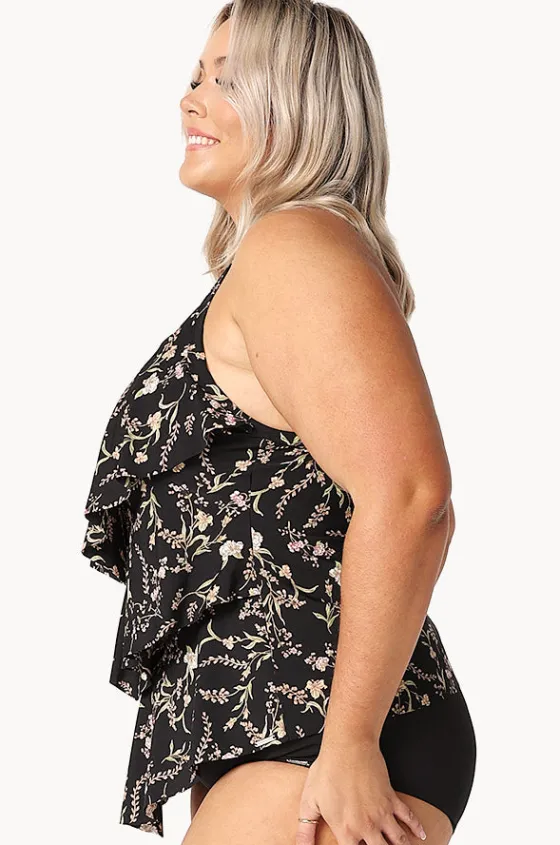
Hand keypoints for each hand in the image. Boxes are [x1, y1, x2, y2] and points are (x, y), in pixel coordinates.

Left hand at [295, 739, 426, 844]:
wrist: (348, 746)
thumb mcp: (310, 802)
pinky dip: (417, 828)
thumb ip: (305, 830)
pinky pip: (409, 817)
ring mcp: (382, 813)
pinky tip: (421, 836)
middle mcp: (367, 826)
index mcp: (346, 830)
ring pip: (399, 841)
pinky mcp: (391, 798)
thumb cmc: (327, 770)